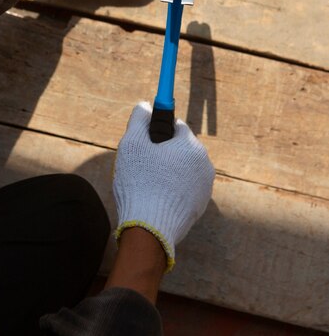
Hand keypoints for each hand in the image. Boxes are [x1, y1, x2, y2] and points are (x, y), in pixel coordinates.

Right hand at [113, 102, 214, 270]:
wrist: (150, 229)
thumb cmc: (140, 182)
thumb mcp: (132, 144)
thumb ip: (139, 119)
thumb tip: (145, 106)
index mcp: (191, 145)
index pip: (175, 125)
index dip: (157, 130)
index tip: (145, 138)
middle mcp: (204, 164)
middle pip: (180, 148)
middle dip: (163, 152)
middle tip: (142, 164)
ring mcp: (204, 187)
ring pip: (182, 169)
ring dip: (168, 171)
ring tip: (147, 183)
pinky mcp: (200, 206)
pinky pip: (184, 188)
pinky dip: (172, 189)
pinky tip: (155, 197)